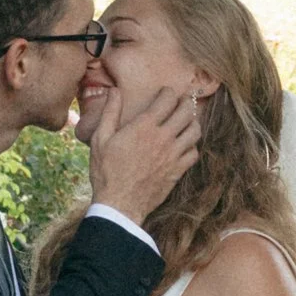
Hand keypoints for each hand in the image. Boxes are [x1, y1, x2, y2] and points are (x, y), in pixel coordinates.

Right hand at [84, 79, 201, 222]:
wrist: (119, 204)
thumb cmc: (106, 171)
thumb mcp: (101, 139)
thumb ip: (110, 113)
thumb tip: (115, 91)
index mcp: (144, 126)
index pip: (167, 100)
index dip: (169, 92)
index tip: (165, 93)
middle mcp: (163, 137)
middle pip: (186, 111)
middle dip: (187, 102)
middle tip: (183, 101)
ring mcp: (173, 155)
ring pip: (195, 131)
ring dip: (192, 122)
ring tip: (187, 121)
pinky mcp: (178, 171)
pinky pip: (194, 153)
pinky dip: (192, 146)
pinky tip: (184, 145)